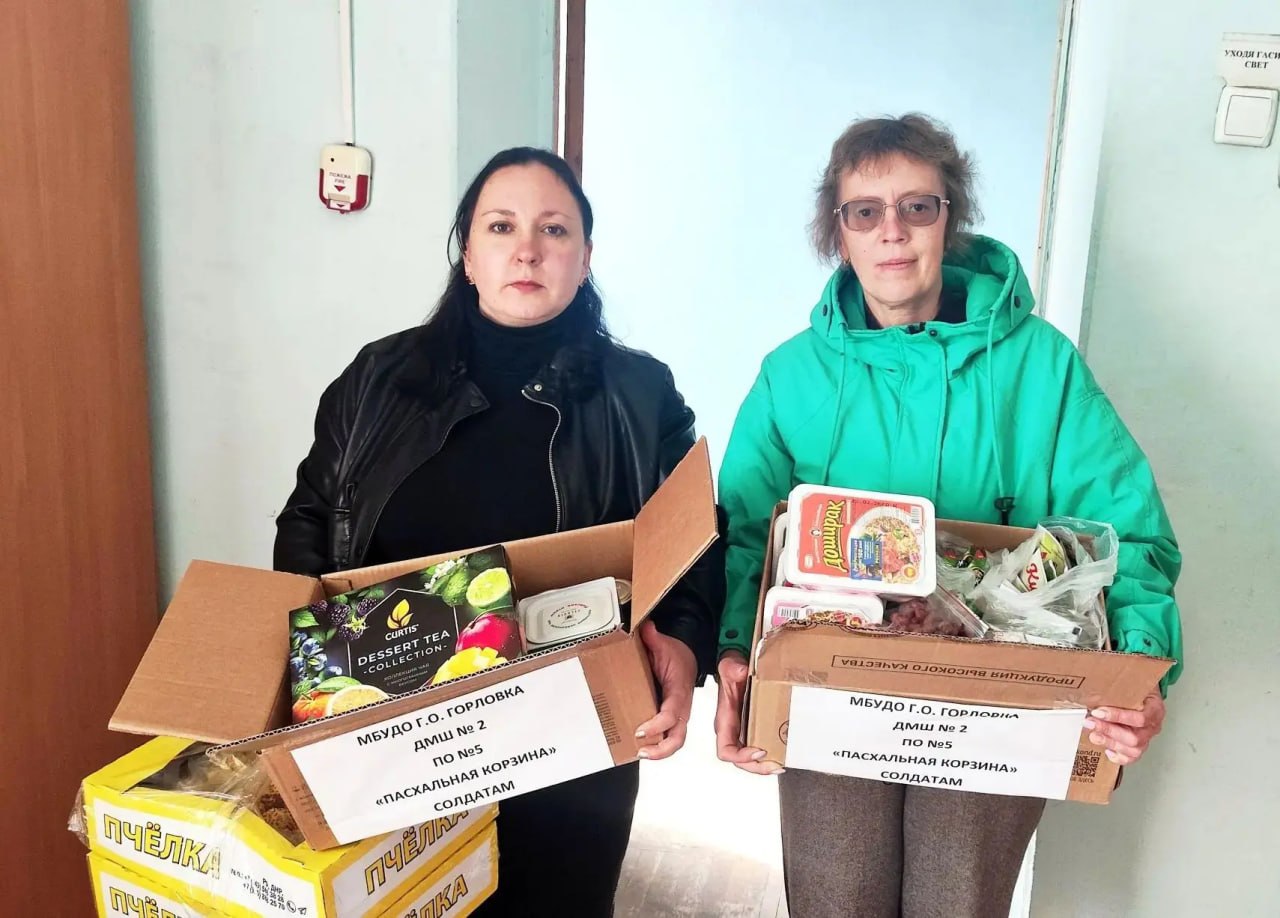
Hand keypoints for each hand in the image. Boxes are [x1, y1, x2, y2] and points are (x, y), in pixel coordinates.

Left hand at [634, 620, 696, 760]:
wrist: (689, 657)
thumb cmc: (678, 655)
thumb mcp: (665, 644)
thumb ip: (652, 637)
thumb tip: (645, 627)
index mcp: (679, 691)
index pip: (672, 715)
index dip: (657, 725)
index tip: (640, 729)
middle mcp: (681, 708)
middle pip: (678, 737)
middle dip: (661, 749)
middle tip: (641, 751)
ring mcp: (678, 715)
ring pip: (675, 740)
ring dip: (658, 751)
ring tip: (639, 752)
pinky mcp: (672, 718)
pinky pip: (669, 736)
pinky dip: (657, 744)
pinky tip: (640, 745)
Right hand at [714, 650, 783, 774]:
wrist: (737, 666)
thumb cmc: (731, 669)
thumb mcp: (730, 666)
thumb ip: (733, 668)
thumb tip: (742, 671)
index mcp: (725, 721)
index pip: (726, 750)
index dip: (740, 756)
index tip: (758, 750)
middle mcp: (733, 730)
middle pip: (740, 760)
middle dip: (757, 767)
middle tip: (775, 765)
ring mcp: (744, 730)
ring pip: (751, 758)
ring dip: (765, 765)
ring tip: (780, 764)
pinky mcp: (755, 727)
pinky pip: (760, 747)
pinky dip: (770, 754)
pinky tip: (783, 754)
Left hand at [1083, 691, 1165, 765]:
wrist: (1144, 691)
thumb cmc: (1138, 686)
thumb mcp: (1133, 681)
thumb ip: (1120, 685)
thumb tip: (1098, 683)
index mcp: (1155, 709)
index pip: (1140, 718)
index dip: (1118, 717)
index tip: (1099, 712)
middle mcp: (1153, 726)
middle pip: (1135, 737)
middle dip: (1109, 731)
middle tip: (1090, 722)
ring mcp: (1147, 738)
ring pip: (1133, 750)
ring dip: (1109, 742)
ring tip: (1094, 734)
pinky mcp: (1139, 746)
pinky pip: (1131, 758)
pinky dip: (1118, 757)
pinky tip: (1106, 749)